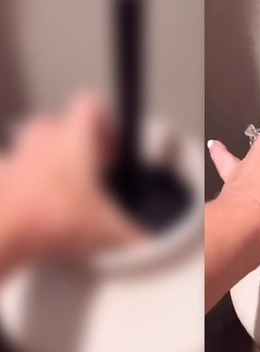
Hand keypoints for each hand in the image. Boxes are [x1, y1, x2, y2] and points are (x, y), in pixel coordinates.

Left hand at [0, 94, 144, 266]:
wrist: (3, 234)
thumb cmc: (52, 217)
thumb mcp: (109, 231)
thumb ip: (134, 235)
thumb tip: (147, 241)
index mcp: (73, 139)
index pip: (89, 104)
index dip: (105, 121)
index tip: (112, 149)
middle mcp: (41, 141)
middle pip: (56, 122)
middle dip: (73, 141)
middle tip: (88, 168)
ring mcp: (14, 158)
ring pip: (29, 144)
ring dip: (45, 160)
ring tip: (61, 191)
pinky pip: (9, 172)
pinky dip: (21, 184)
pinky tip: (34, 209)